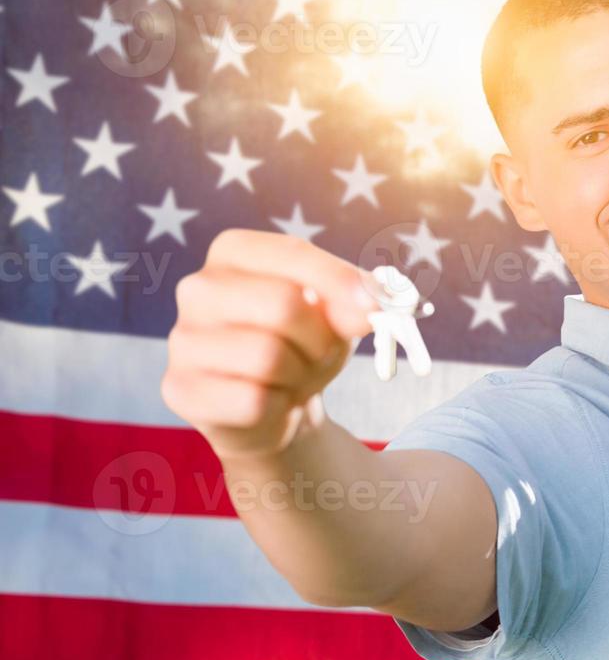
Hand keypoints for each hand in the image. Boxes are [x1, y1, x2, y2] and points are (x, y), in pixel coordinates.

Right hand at [162, 229, 380, 463]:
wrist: (272, 408)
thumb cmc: (304, 344)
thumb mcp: (339, 314)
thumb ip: (357, 301)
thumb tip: (374, 303)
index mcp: (234, 252)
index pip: (293, 252)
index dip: (341, 280)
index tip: (378, 306)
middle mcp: (198, 288)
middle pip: (282, 304)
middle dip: (320, 337)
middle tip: (322, 352)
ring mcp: (182, 339)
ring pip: (268, 357)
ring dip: (301, 375)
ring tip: (293, 376)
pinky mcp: (179, 389)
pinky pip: (252, 401)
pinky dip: (277, 407)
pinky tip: (268, 402)